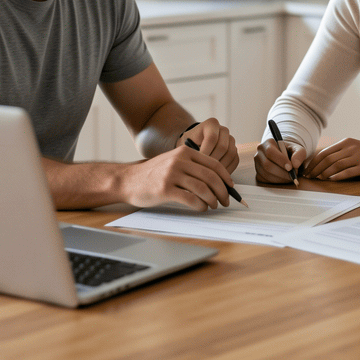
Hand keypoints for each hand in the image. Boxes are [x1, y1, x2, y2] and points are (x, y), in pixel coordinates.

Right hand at [123, 146, 237, 210]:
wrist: (129, 179)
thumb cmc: (153, 173)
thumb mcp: (173, 161)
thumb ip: (192, 166)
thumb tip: (217, 181)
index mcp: (185, 152)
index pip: (214, 164)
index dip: (226, 178)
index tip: (231, 188)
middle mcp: (179, 161)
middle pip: (211, 177)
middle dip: (222, 191)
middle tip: (225, 200)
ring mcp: (172, 174)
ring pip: (203, 188)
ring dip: (212, 200)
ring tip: (213, 205)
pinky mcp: (165, 189)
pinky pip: (191, 199)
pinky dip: (200, 205)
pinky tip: (201, 208)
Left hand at [180, 117, 238, 172]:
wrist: (194, 144)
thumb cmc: (188, 144)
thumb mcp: (185, 144)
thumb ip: (190, 151)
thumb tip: (196, 164)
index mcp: (211, 124)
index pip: (212, 138)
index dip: (205, 152)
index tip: (197, 163)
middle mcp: (223, 130)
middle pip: (223, 147)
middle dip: (213, 162)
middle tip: (204, 172)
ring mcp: (231, 140)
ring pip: (231, 154)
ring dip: (221, 167)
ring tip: (210, 175)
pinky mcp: (235, 149)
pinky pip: (235, 160)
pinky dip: (228, 170)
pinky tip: (217, 176)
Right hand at [254, 138, 305, 183]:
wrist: (286, 158)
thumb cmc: (290, 152)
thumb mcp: (298, 149)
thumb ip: (299, 154)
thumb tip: (295, 164)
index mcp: (268, 143)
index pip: (270, 152)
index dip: (280, 160)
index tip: (290, 167)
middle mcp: (259, 153)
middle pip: (267, 165)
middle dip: (281, 172)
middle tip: (292, 175)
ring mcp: (257, 164)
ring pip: (266, 174)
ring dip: (281, 178)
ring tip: (290, 177)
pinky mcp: (258, 174)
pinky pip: (266, 180)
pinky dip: (277, 182)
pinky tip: (284, 178)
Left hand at [305, 138, 359, 180]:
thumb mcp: (351, 148)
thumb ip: (338, 153)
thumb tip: (319, 163)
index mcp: (346, 142)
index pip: (325, 152)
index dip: (314, 162)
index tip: (308, 170)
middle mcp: (351, 148)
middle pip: (328, 159)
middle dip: (316, 168)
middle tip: (310, 176)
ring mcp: (358, 157)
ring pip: (336, 165)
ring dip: (325, 173)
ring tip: (319, 179)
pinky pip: (348, 172)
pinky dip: (338, 176)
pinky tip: (332, 180)